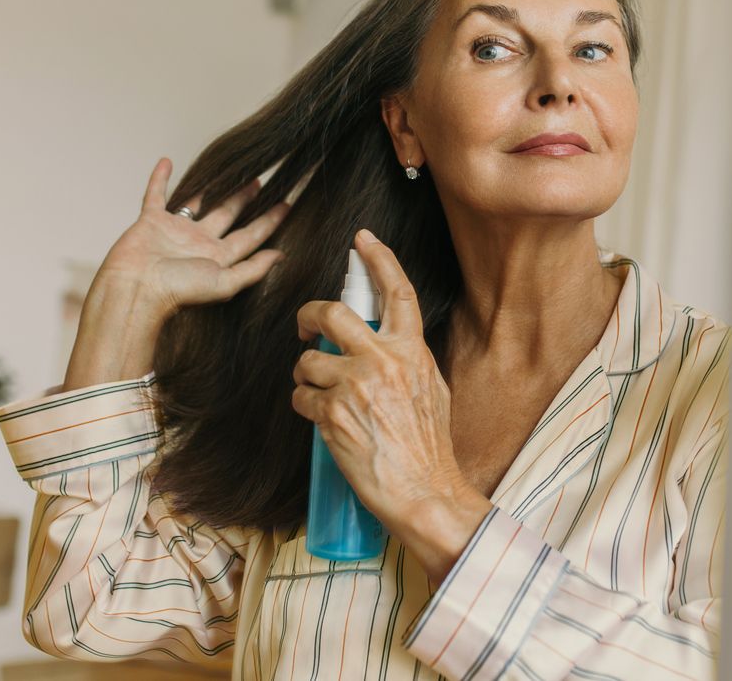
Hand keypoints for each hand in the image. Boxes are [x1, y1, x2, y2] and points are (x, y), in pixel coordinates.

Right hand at [97, 157, 290, 316]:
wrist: (136, 288)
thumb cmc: (179, 291)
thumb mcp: (225, 283)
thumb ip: (253, 269)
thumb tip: (281, 255)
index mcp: (218, 258)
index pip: (250, 236)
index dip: (269, 221)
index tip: (287, 205)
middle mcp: (199, 243)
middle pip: (228, 215)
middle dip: (244, 200)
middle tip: (261, 182)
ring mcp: (175, 231)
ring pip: (197, 202)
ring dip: (211, 188)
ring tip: (227, 171)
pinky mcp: (151, 221)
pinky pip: (156, 194)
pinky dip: (160, 179)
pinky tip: (167, 162)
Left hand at [291, 228, 490, 581]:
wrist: (423, 491)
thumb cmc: (427, 448)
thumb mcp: (432, 390)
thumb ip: (407, 361)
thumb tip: (383, 344)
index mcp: (412, 352)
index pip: (397, 293)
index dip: (378, 260)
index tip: (362, 240)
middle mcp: (384, 361)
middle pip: (331, 313)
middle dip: (308, 314)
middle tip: (303, 327)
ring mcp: (356, 386)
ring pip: (308, 361)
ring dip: (306, 378)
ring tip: (322, 398)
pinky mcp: (331, 414)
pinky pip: (300, 397)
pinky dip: (304, 407)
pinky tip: (321, 422)